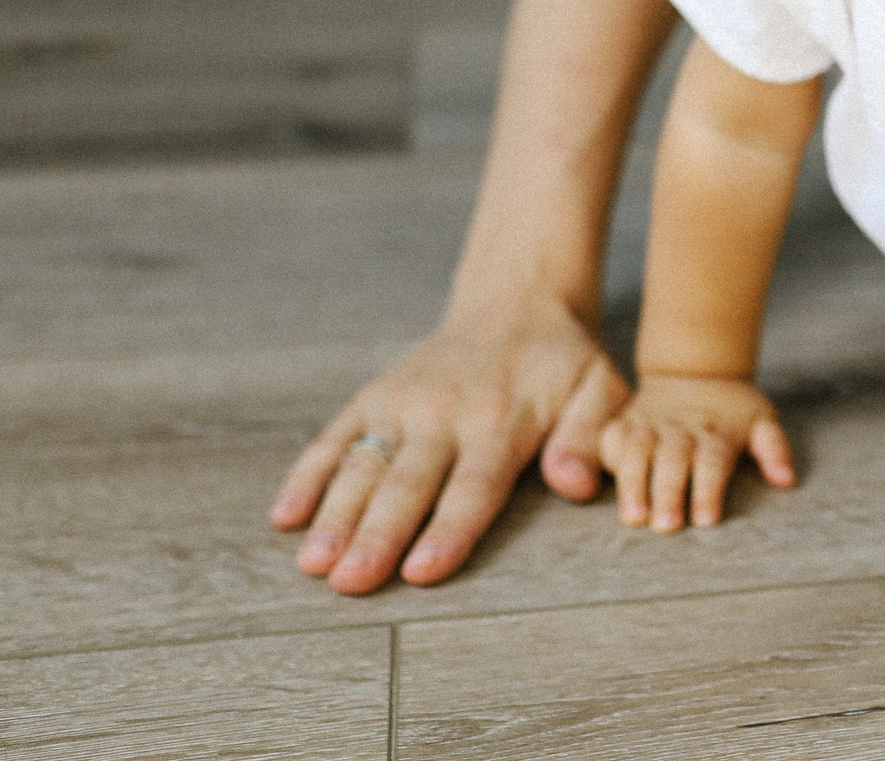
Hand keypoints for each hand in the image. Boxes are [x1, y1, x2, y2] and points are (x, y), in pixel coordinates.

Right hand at [268, 292, 626, 592]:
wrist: (515, 302)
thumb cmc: (562, 362)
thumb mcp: (599, 388)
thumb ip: (586, 437)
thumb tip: (574, 486)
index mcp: (500, 421)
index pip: (472, 487)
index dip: (448, 532)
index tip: (421, 572)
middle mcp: (442, 414)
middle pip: (408, 485)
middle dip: (378, 537)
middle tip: (350, 583)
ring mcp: (400, 405)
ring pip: (363, 467)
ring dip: (336, 516)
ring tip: (314, 562)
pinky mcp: (372, 398)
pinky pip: (333, 440)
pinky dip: (307, 476)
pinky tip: (285, 517)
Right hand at [598, 374, 795, 529]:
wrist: (693, 371)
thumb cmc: (731, 411)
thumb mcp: (762, 420)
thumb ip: (774, 450)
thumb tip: (786, 480)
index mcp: (717, 433)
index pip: (714, 463)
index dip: (710, 491)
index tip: (706, 521)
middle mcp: (682, 430)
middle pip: (675, 461)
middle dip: (669, 494)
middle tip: (667, 527)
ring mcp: (650, 426)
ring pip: (639, 453)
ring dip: (634, 485)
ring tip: (634, 517)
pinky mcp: (624, 425)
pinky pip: (611, 440)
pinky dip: (609, 460)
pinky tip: (605, 486)